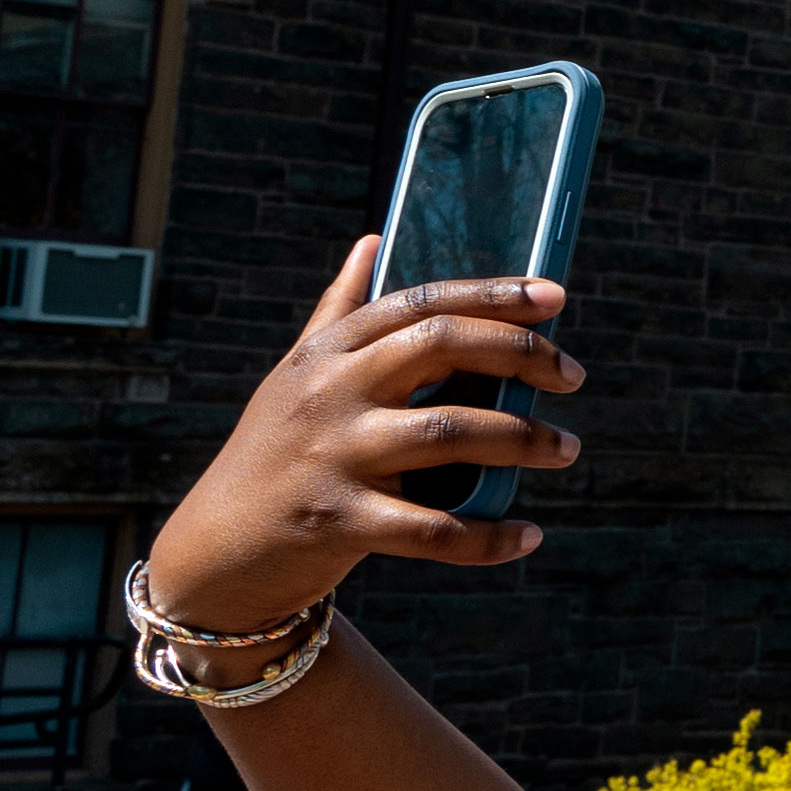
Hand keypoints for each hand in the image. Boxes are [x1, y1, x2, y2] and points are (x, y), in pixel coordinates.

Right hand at [144, 241, 583, 633]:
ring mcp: (333, 455)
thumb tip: (373, 240)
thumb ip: (340, 311)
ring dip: (524, 438)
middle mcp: (329, 393)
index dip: (493, 294)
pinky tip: (526, 535)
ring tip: (566, 447)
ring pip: (450, 431)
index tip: (555, 297)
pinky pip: (433, 528)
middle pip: (441, 346)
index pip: (420, 303)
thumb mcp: (298, 375)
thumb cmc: (274, 454)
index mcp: (327, 353)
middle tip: (572, 375)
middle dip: (521, 353)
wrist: (218, 550)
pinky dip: (487, 536)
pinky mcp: (339, 521)